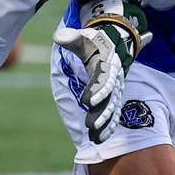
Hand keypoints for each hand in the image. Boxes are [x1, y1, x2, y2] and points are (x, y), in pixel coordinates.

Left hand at [54, 25, 125, 143]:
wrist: (114, 43)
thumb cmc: (95, 41)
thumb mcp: (84, 38)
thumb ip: (72, 39)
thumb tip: (58, 36)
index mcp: (107, 64)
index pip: (104, 79)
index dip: (97, 90)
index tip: (87, 101)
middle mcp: (114, 79)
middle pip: (110, 98)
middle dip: (101, 112)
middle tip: (90, 125)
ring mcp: (115, 89)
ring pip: (112, 108)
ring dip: (105, 123)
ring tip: (94, 137)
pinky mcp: (114, 96)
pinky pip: (113, 113)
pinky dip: (109, 125)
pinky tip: (101, 138)